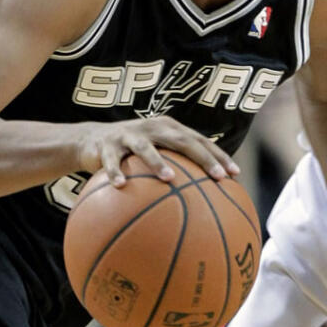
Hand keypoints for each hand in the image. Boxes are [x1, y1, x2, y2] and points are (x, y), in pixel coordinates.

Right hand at [75, 115, 240, 186]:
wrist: (91, 140)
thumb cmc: (132, 152)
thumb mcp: (155, 153)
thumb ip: (178, 168)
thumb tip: (206, 200)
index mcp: (168, 128)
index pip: (199, 140)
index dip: (218, 155)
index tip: (235, 173)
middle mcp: (152, 127)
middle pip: (182, 140)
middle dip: (202, 158)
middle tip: (217, 176)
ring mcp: (129, 134)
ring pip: (146, 148)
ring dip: (158, 162)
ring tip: (170, 179)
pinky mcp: (107, 145)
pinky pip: (112, 162)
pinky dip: (116, 173)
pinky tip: (122, 186)